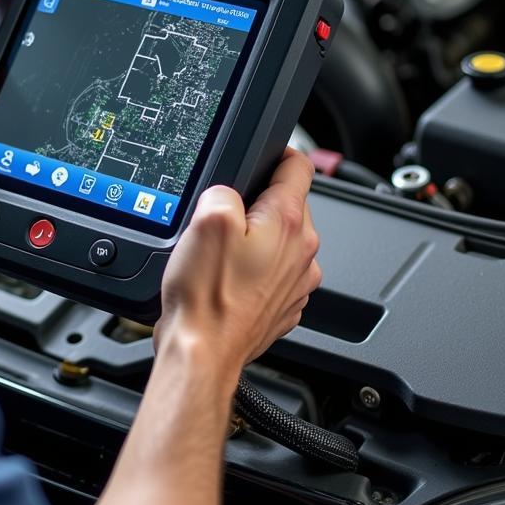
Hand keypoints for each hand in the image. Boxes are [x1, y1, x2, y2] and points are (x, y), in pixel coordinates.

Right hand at [155, 149, 321, 371]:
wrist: (203, 352)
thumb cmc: (206, 297)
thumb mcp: (204, 220)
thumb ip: (224, 191)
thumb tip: (229, 193)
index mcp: (287, 224)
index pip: (299, 167)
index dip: (278, 152)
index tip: (264, 155)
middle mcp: (302, 253)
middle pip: (288, 205)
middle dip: (257, 203)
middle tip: (223, 218)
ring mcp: (297, 282)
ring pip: (280, 241)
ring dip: (256, 240)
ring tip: (220, 255)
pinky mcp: (283, 304)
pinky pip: (273, 273)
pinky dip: (253, 270)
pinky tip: (226, 279)